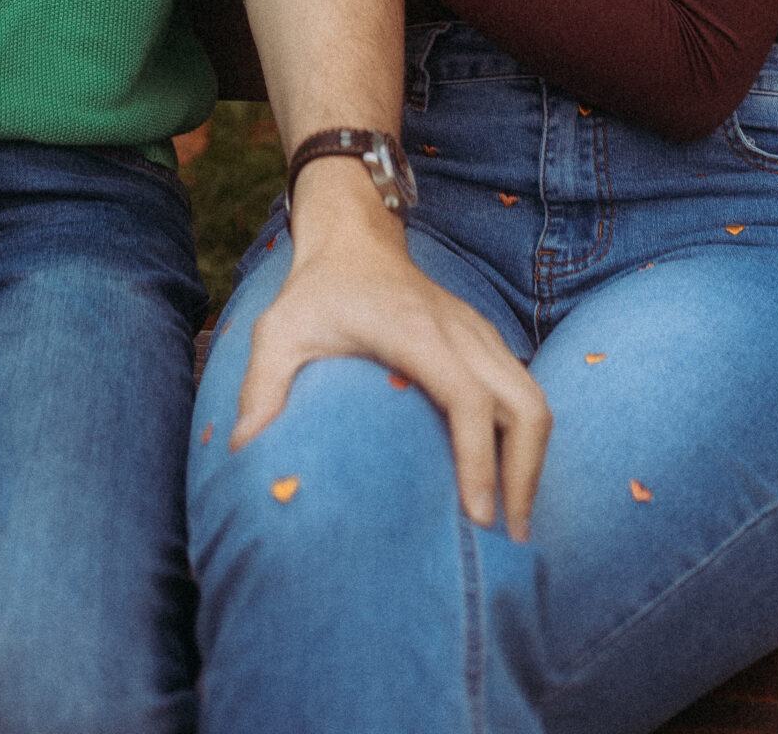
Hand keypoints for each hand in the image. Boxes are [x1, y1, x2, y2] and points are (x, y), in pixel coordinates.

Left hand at [235, 177, 551, 540]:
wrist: (354, 237)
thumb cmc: (317, 290)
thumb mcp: (279, 330)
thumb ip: (261, 385)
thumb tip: (242, 451)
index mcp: (417, 332)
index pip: (468, 399)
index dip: (479, 460)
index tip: (478, 518)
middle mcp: (461, 332)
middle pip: (525, 405)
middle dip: (525, 475)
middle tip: (506, 540)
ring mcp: (480, 334)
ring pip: (534, 400)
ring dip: (533, 463)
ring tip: (513, 525)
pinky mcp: (485, 342)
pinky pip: (523, 392)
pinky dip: (526, 439)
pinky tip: (507, 480)